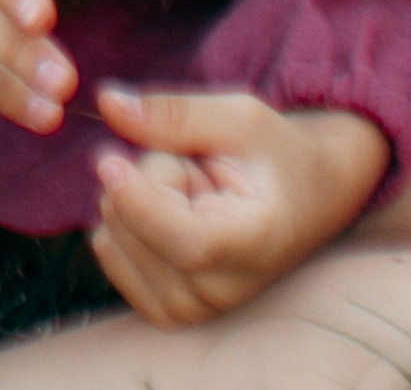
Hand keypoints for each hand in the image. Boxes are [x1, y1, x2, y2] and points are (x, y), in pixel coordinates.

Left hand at [88, 87, 389, 325]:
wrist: (303, 196)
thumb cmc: (274, 153)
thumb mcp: (238, 118)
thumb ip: (175, 114)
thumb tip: (108, 104)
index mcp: (254, 247)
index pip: (186, 242)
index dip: (139, 201)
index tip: (108, 160)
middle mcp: (221, 291)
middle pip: (132, 226)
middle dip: (146, 177)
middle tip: (195, 172)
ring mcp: (191, 307)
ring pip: (112, 236)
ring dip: (136, 197)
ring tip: (189, 194)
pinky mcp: (164, 307)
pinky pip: (108, 251)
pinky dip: (124, 222)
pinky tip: (168, 215)